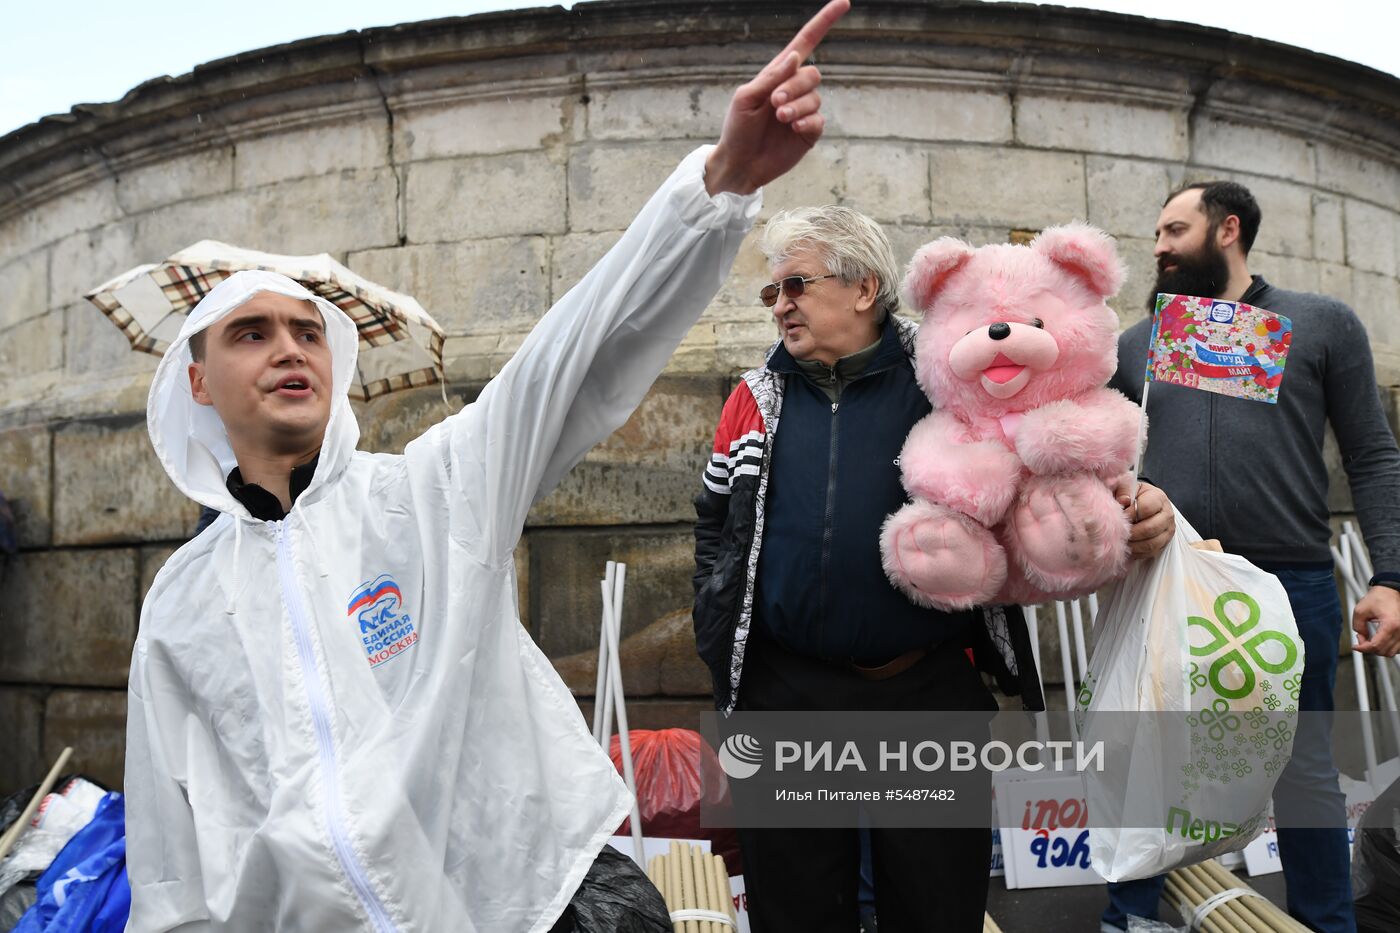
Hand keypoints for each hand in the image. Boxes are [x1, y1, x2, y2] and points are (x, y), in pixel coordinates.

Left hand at [704, 0, 849, 195]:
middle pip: (812, 74)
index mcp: (778, 75)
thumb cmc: (737, 129)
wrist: (739, 164)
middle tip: (775, 103)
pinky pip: (819, 120)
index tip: (844, 2)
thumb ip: (770, 77)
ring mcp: (803, 111)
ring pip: (816, 97)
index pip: (806, 42)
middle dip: (795, 86)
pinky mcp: (809, 133)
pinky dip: (807, 121)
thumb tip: (795, 56)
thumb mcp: (746, 98)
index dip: (824, 22)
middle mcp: (794, 90)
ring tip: (780, 118)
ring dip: (798, 106)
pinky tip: (793, 128)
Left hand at [1115, 479, 1174, 559]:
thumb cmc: (1132, 495)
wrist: (1141, 503)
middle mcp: (1167, 514)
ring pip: (1152, 543)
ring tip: (1121, 543)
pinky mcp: (1165, 542)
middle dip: (1131, 533)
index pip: (1146, 508)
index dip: (1130, 514)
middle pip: (1150, 528)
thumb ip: (1123, 490)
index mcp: (1158, 497)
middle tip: (1117, 533)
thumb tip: (1123, 501)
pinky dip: (1138, 552)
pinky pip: (1152, 552)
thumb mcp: (1127, 487)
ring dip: (1134, 545)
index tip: (1119, 517)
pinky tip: (1128, 549)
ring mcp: (1168, 530)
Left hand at [1354, 585, 1399, 655]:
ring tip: (1371, 638)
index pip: (1376, 646)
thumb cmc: (1379, 597)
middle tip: (1362, 639)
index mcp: (1390, 624)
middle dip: (1370, 648)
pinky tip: (1380, 639)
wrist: (1391, 591)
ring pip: (1392, 652)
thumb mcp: (1360, 610)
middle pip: (1384, 651)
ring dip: (1379, 649)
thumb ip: (1358, 626)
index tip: (1356, 646)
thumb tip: (1361, 637)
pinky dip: (1388, 647)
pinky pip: (1398, 648)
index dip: (1363, 648)